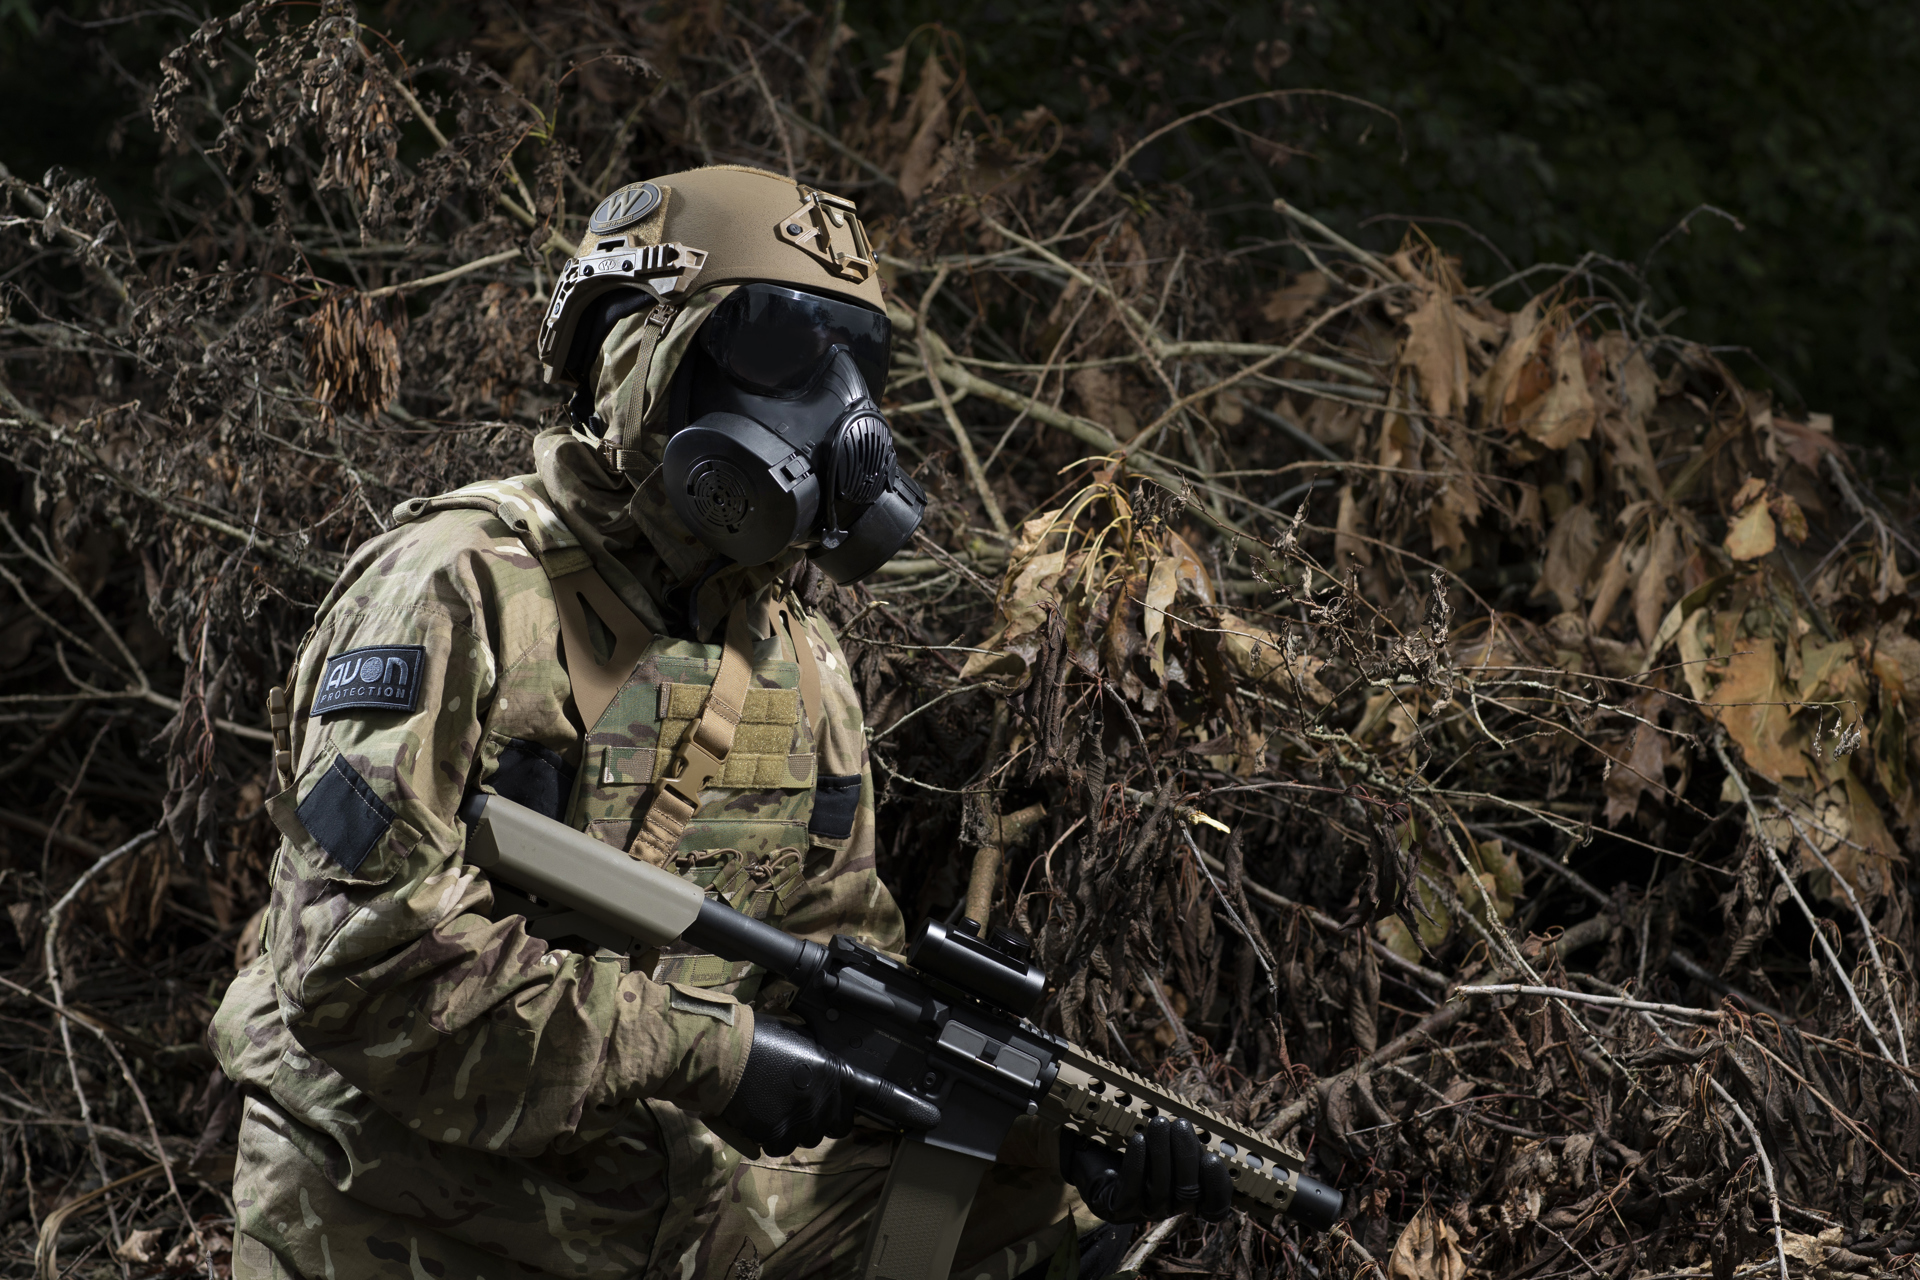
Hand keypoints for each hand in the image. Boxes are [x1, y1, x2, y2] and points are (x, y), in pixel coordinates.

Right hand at [718, 1018, 937, 1156]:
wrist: (722, 1055)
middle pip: (838, 1123)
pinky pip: (781, 1145)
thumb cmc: (758, 1038)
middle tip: (799, 1094)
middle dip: (823, 1113)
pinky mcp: (776, 1137)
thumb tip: (820, 1075)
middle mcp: (824, 1101)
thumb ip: (820, 1064)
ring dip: (795, 1123)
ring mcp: (801, 1122)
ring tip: (772, 1098)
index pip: (879, 1094)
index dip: (908, 1108)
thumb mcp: (800, 1041)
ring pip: (808, 1135)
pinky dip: (771, 1134)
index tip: (930, 1118)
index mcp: (834, 1073)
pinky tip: (759, 1112)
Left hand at [1060, 1117, 1233, 1222]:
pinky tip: (1138, 1139)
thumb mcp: (1167, 1142)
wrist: (1093, 1152)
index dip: (1217, 1188)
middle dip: (1186, 1156)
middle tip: (1180, 1124)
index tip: (1212, 1158)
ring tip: (1158, 1122)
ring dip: (1161, 1153)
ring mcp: (1143, 1212)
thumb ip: (1186, 1142)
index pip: (1214, 1207)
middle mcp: (1170, 1209)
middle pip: (1188, 1193)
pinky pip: (1131, 1190)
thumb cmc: (1137, 1144)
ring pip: (1160, 1190)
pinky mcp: (1118, 1209)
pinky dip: (1136, 1163)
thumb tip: (1199, 1130)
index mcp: (1189, 1198)